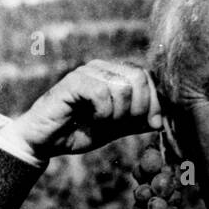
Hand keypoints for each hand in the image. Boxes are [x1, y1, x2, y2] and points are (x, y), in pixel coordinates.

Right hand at [11, 60, 163, 158]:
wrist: (46, 140)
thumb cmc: (78, 131)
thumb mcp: (115, 129)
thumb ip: (137, 121)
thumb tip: (162, 120)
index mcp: (115, 75)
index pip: (148, 78)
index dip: (156, 102)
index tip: (152, 124)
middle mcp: (102, 68)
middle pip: (139, 78)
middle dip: (138, 109)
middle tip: (120, 124)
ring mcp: (87, 71)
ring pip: (122, 87)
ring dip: (117, 114)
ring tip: (101, 122)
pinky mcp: (73, 81)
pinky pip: (102, 94)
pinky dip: (102, 113)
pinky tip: (90, 118)